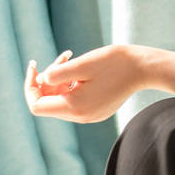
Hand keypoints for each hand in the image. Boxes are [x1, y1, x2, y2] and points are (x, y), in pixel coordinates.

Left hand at [24, 45, 142, 123]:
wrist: (144, 68)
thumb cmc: (114, 62)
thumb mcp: (81, 64)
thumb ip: (56, 74)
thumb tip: (40, 81)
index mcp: (74, 107)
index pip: (37, 105)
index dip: (30, 86)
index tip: (34, 65)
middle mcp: (81, 117)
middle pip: (48, 103)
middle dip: (47, 80)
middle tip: (62, 57)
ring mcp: (90, 115)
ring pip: (61, 100)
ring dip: (60, 80)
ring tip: (71, 58)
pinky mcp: (97, 110)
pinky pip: (74, 100)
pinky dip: (71, 85)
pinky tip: (83, 70)